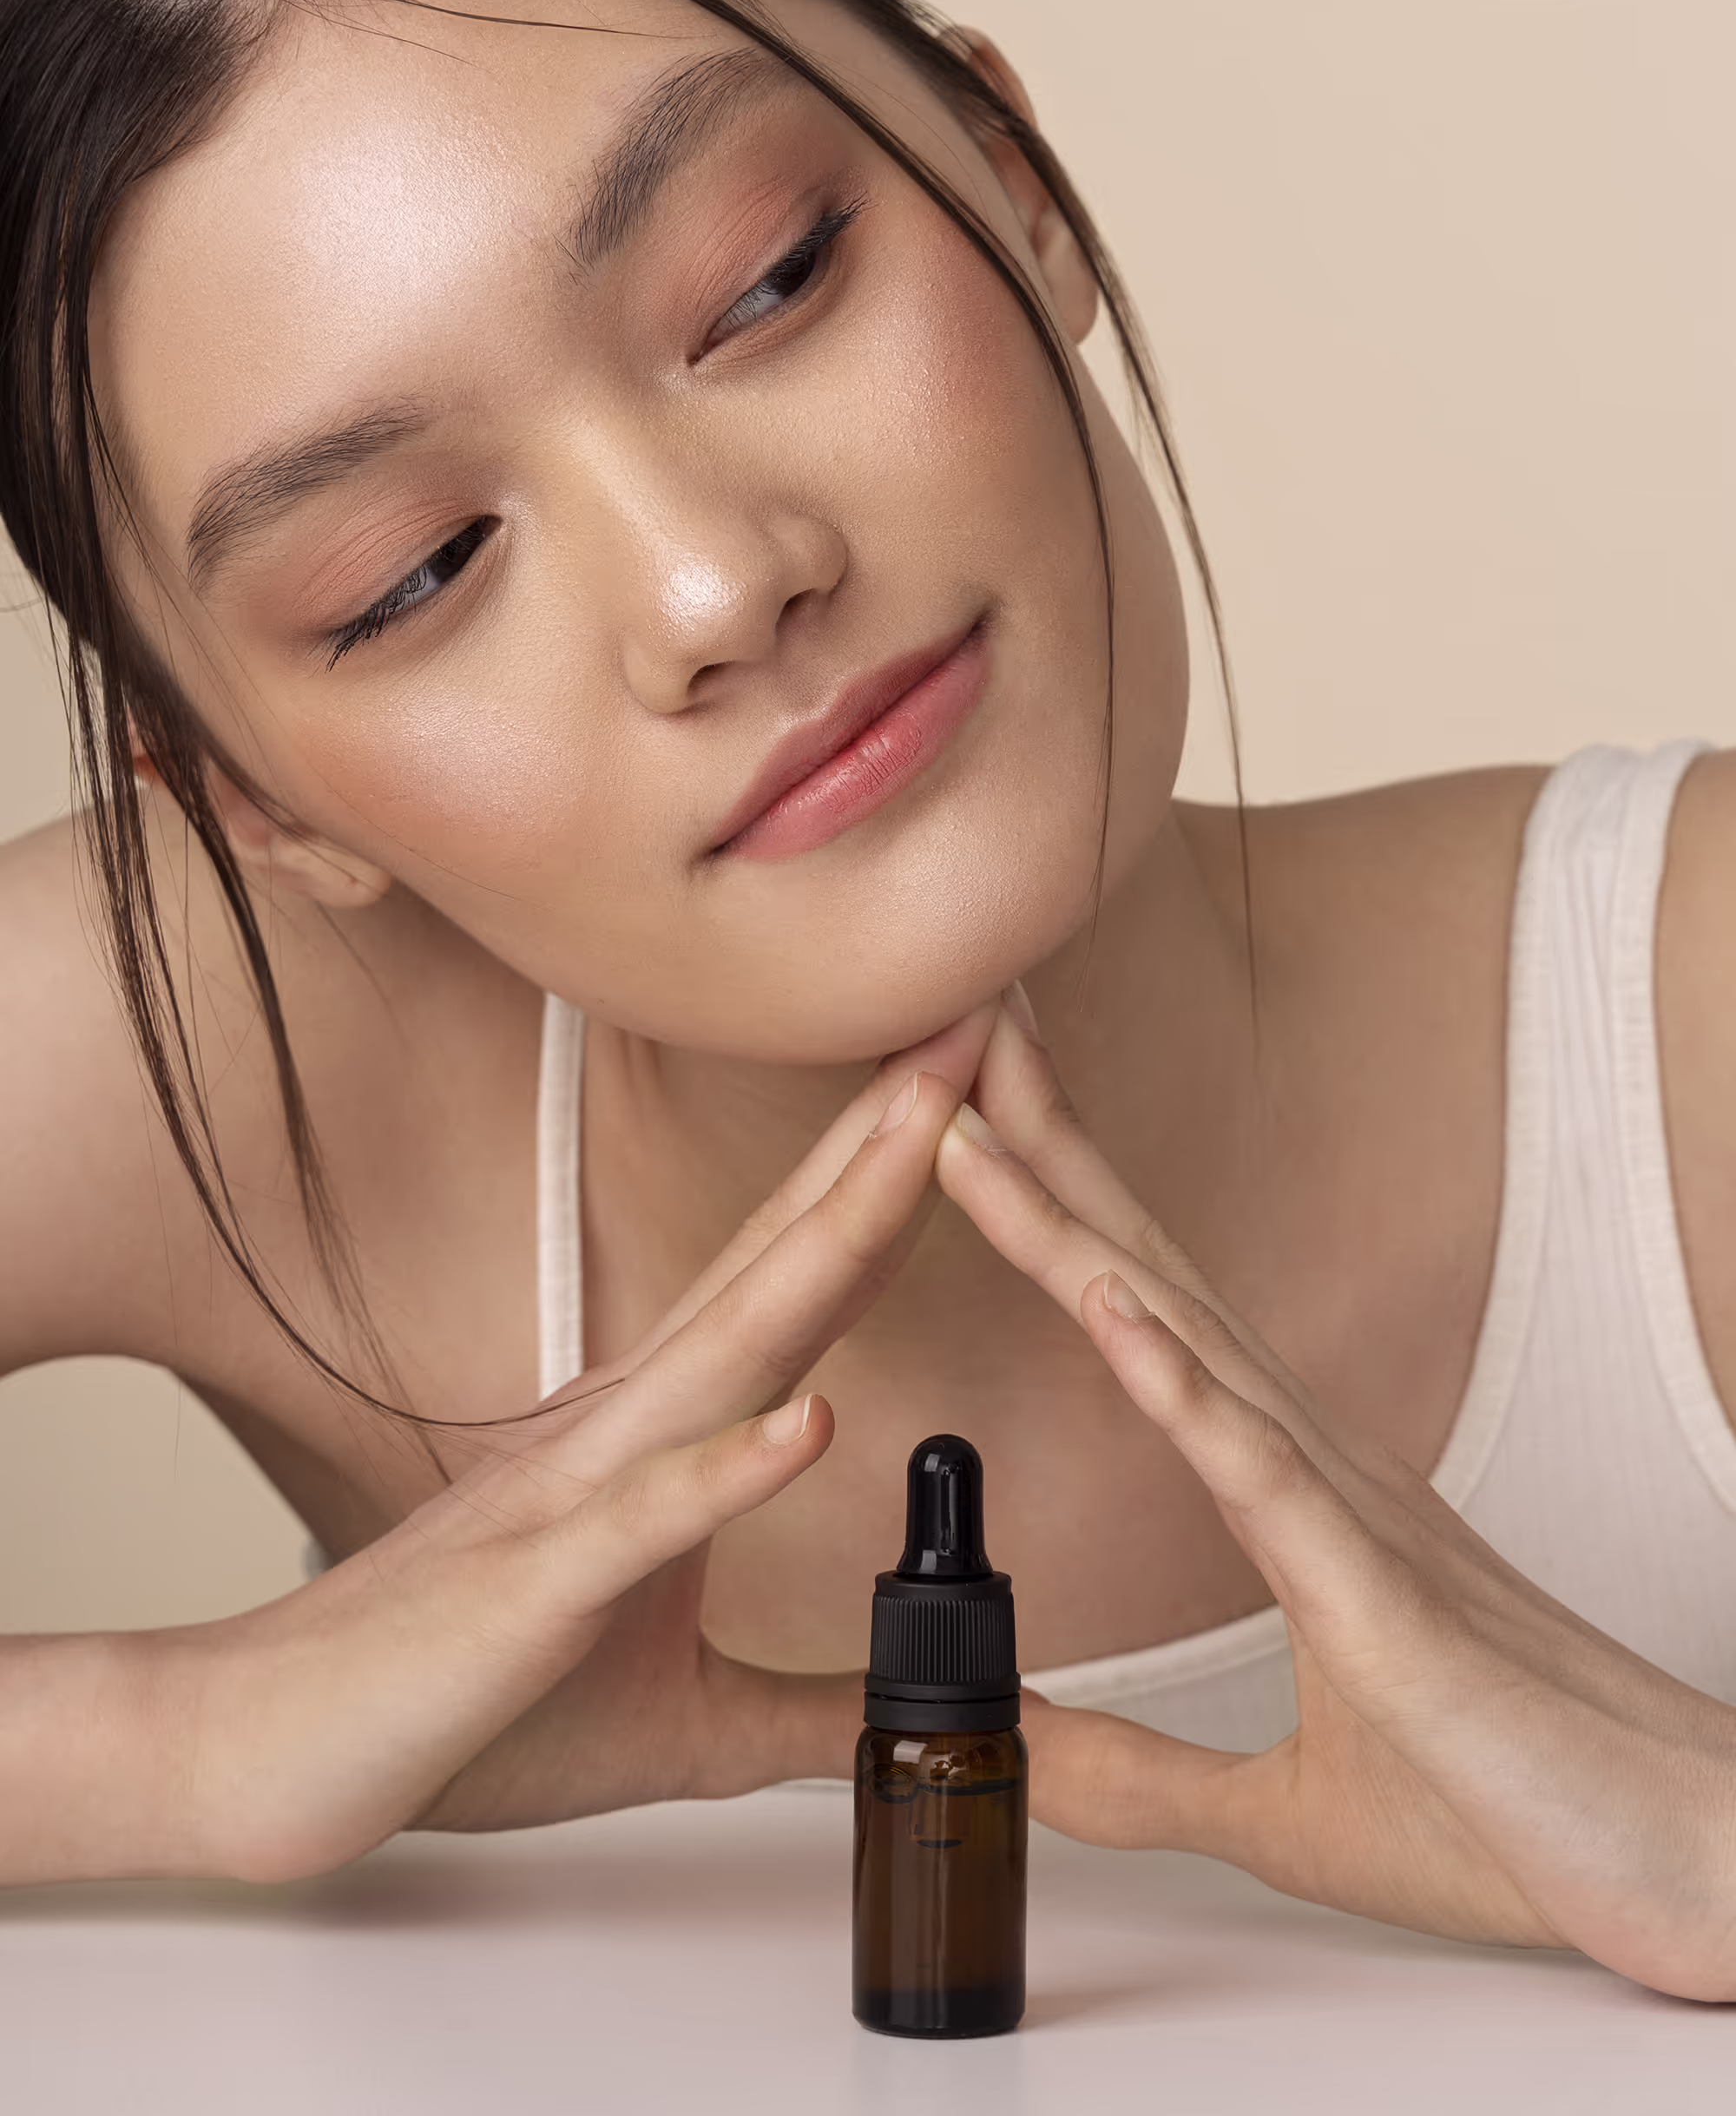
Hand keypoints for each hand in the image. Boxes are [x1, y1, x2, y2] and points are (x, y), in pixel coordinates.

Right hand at [174, 1012, 992, 1883]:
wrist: (272, 1748)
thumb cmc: (460, 1706)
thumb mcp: (683, 1721)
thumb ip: (810, 1708)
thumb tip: (919, 1715)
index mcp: (655, 1438)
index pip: (794, 1290)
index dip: (886, 1191)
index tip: (979, 1098)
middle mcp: (623, 1432)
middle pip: (779, 1269)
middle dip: (885, 1151)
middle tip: (975, 1030)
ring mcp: (578, 1497)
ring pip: (728, 1350)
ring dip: (830, 1242)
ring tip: (924, 1140)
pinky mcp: (539, 1588)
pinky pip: (642, 1519)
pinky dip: (727, 1466)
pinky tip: (807, 1416)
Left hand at [935, 998, 1735, 2000]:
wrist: (1691, 1869)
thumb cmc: (1524, 1815)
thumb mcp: (1286, 1810)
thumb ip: (1139, 1774)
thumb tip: (1018, 1748)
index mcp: (1292, 1490)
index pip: (1145, 1319)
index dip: (1054, 1214)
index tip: (964, 1119)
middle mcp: (1315, 1466)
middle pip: (1146, 1280)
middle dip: (1042, 1155)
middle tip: (948, 1030)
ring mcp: (1351, 1518)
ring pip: (1184, 1341)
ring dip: (1072, 1232)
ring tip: (976, 1130)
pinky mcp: (1383, 1599)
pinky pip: (1267, 1474)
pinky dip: (1183, 1386)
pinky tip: (1111, 1311)